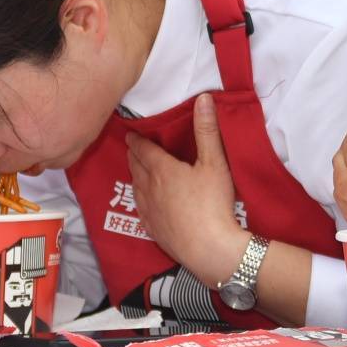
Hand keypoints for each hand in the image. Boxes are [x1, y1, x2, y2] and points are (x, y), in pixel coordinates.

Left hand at [127, 94, 246, 286]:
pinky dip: (139, 198)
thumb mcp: (214, 163)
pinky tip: (143, 201)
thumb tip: (204, 98)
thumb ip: (207, 130)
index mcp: (163, 169)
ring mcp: (148, 210)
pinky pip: (139, 208)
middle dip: (134, 155)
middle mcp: (149, 188)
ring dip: (135, 175)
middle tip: (133, 148)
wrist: (208, 248)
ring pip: (135, 187)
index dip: (137, 140)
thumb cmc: (212, 202)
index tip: (131, 133)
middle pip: (136, 167)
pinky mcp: (152, 229)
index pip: (144, 149)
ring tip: (137, 170)